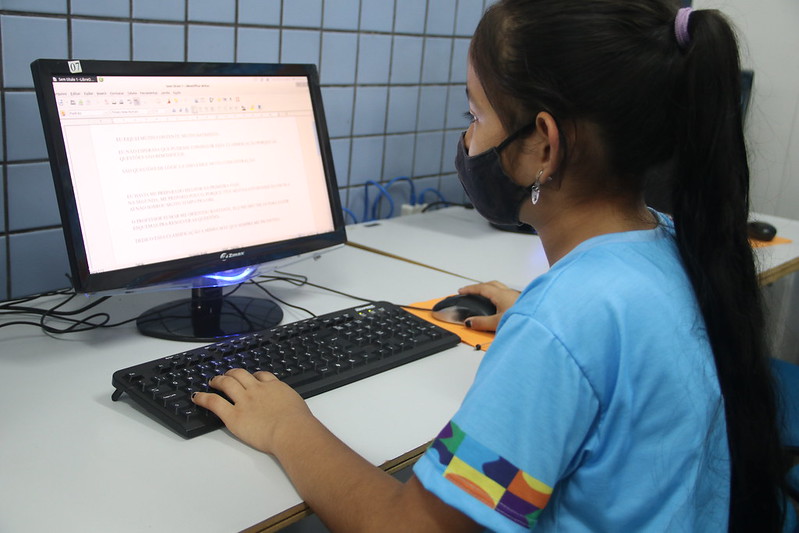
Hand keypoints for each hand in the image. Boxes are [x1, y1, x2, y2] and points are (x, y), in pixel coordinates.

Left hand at [192, 369, 311, 454]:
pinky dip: (204, 397)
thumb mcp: (298, 407)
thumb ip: (290, 405)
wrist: (291, 431)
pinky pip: (214, 402)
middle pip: (241, 375)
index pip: (262, 376)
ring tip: (212, 381)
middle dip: (232, 373)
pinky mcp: (233, 415)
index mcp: (274, 387)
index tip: (251, 377)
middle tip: (227, 375)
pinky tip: (197, 397)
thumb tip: (292, 412)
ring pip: (227, 383)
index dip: (254, 375)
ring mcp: (244, 401)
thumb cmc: (299, 423)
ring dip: (218, 380)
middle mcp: (257, 390)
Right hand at [458, 281, 519, 331]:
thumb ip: (481, 323)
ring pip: (501, 288)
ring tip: (485, 297)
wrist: (542, 321)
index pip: (482, 288)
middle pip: (492, 284)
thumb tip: (469, 322)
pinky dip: (500, 296)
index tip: (461, 290)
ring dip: (491, 290)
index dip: (470, 289)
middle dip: (480, 286)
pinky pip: (507, 294)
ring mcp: (517, 297)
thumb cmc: (523, 319)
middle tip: (471, 291)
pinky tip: (501, 305)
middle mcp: (509, 293)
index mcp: (501, 295)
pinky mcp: (523, 302)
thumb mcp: (498, 323)